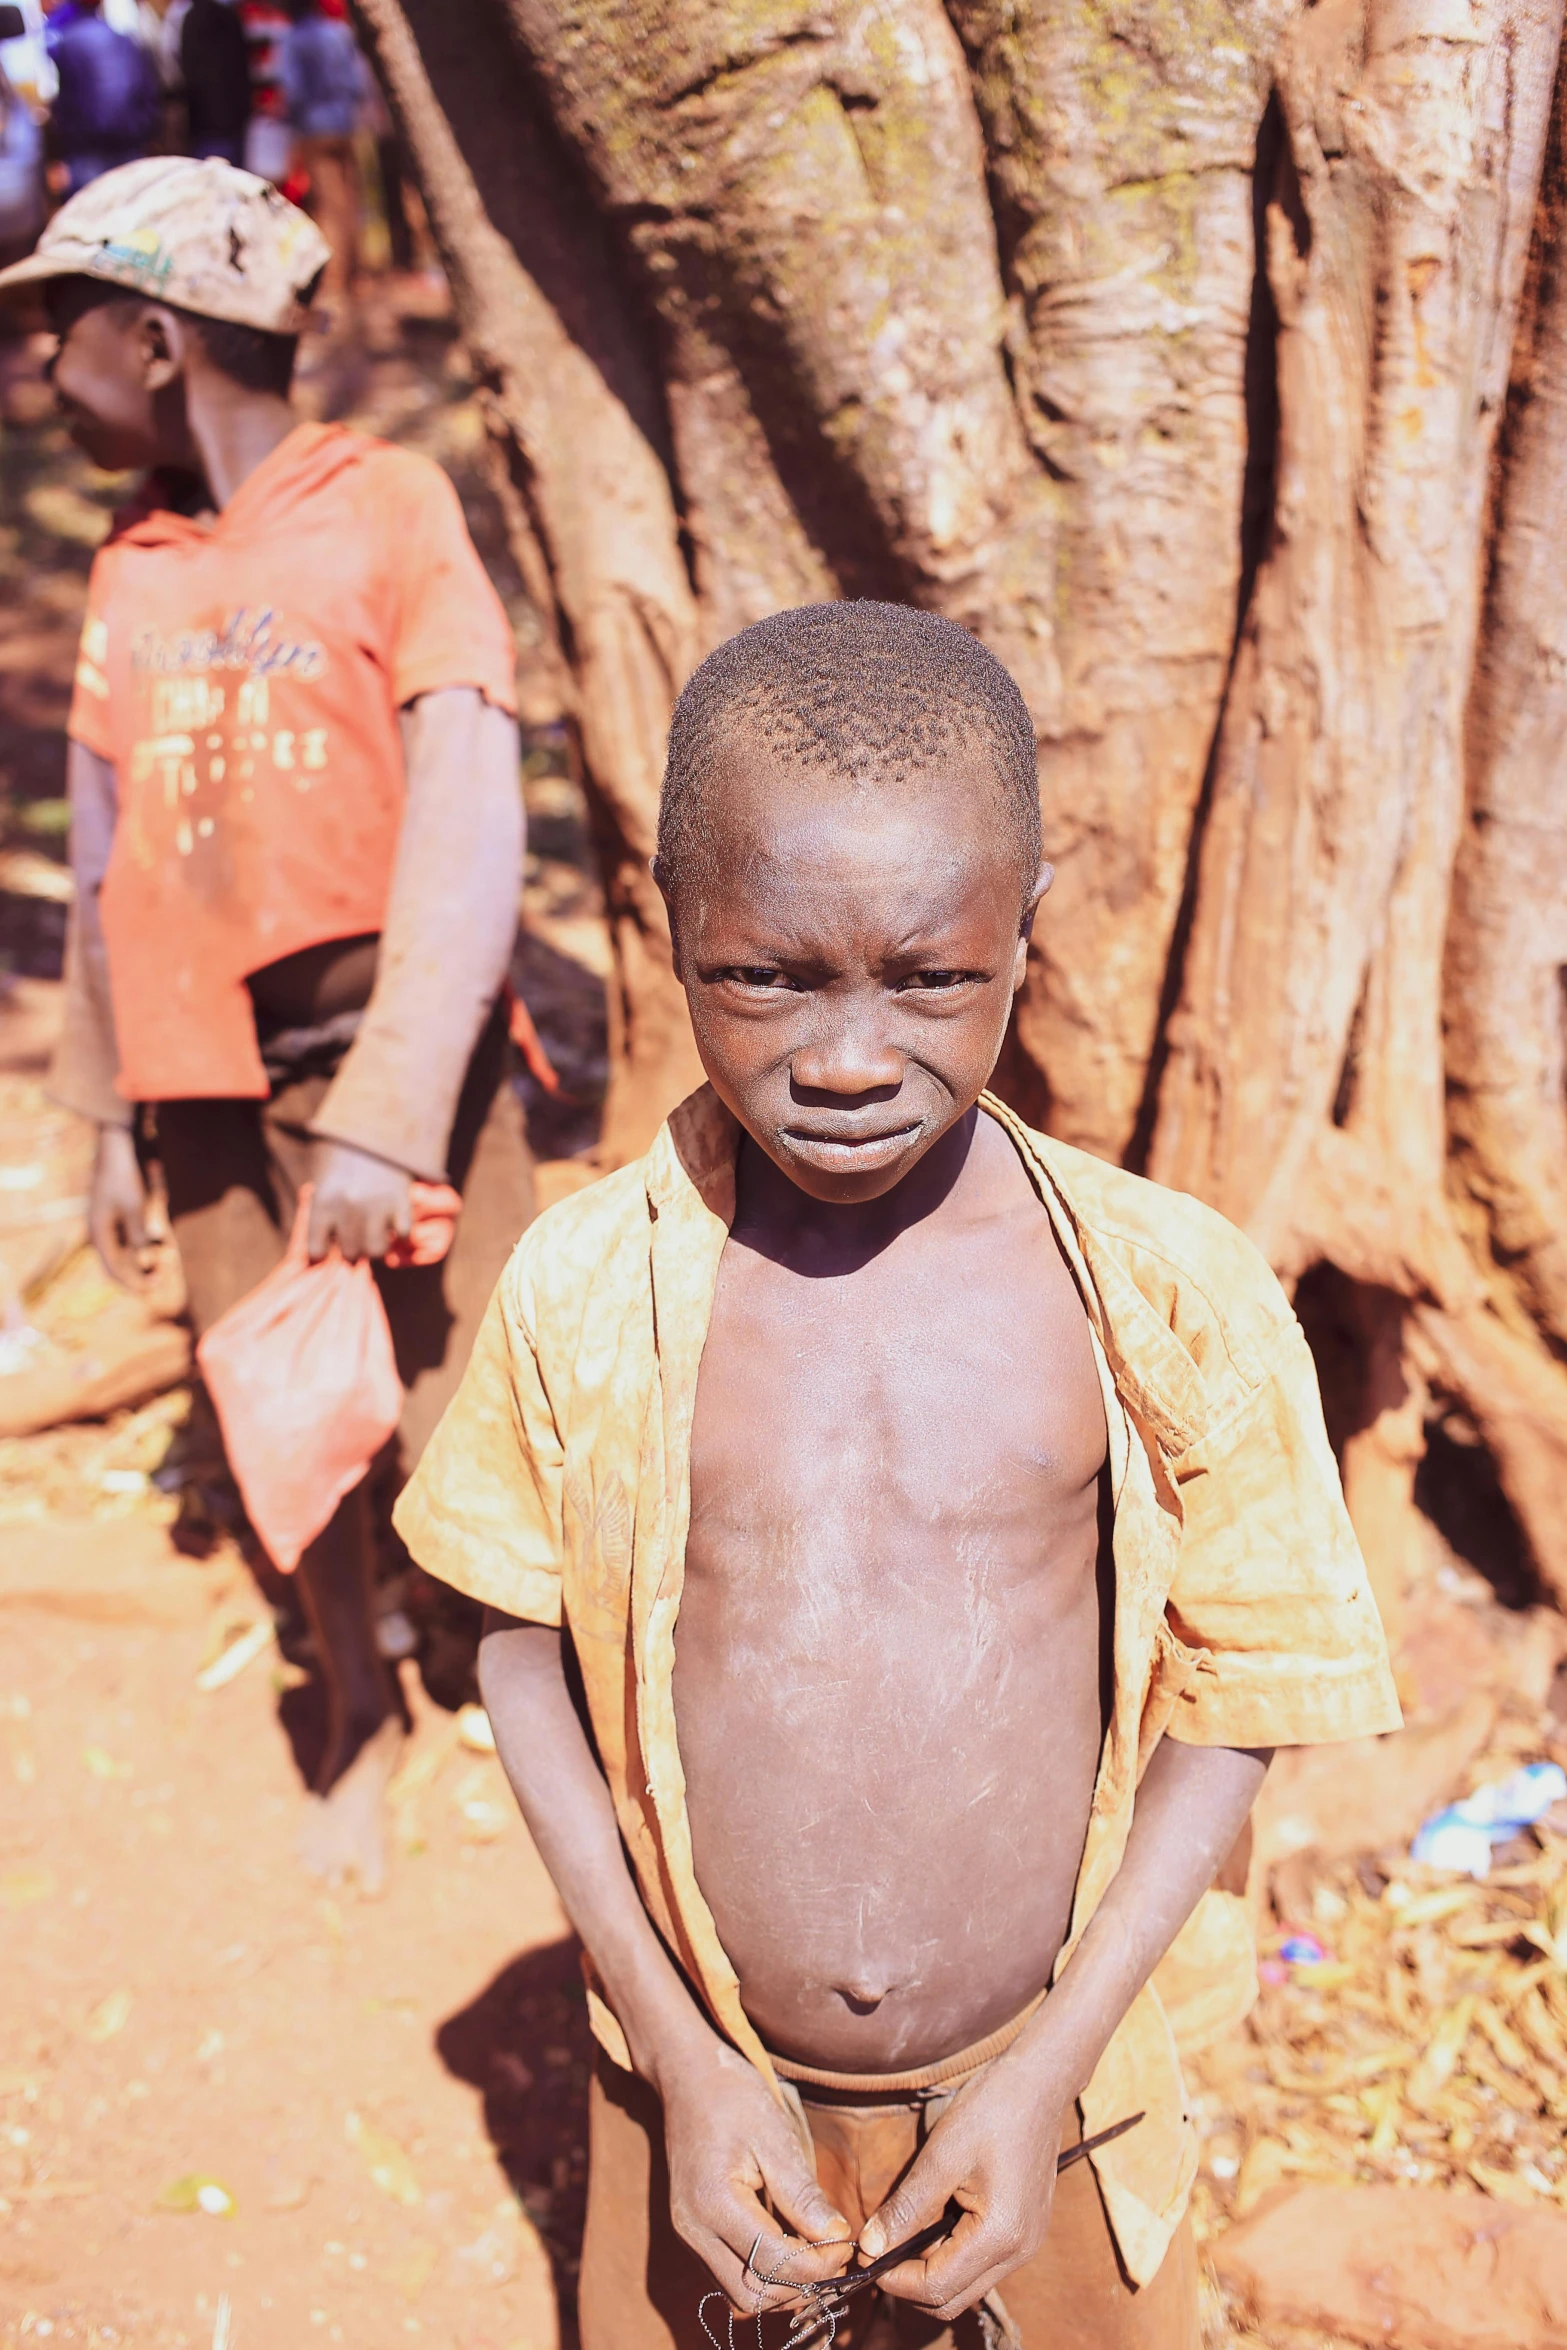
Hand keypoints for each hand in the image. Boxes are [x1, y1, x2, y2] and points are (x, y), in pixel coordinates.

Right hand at [88, 1123, 149, 1285]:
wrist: (119, 1144)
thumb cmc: (124, 1175)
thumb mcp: (135, 1206)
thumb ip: (139, 1235)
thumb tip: (145, 1261)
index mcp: (99, 1233)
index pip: (112, 1269)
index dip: (132, 1283)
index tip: (152, 1291)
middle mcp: (103, 1230)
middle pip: (119, 1263)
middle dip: (139, 1274)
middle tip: (161, 1280)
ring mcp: (112, 1221)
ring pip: (129, 1251)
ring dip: (146, 1258)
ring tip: (167, 1260)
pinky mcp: (123, 1212)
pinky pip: (135, 1236)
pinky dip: (148, 1241)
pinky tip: (163, 1241)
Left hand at [307, 1141, 410, 1261]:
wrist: (377, 1122)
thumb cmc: (342, 1152)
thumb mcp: (321, 1177)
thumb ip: (319, 1209)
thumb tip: (319, 1246)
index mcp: (322, 1201)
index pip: (316, 1251)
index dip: (321, 1251)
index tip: (327, 1246)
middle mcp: (348, 1207)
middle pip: (350, 1253)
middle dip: (352, 1248)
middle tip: (355, 1237)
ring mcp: (377, 1206)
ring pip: (377, 1251)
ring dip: (376, 1246)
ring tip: (375, 1235)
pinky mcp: (402, 1201)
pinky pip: (404, 1235)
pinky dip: (401, 1233)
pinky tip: (395, 1224)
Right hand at [657, 2032, 852, 2314]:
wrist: (689, 2077)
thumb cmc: (734, 2099)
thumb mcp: (775, 2136)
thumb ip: (802, 2194)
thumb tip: (837, 2238)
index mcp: (714, 2203)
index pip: (774, 2263)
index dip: (818, 2264)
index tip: (847, 2244)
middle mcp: (694, 2230)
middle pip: (753, 2296)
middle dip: (800, 2285)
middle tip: (834, 2255)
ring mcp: (689, 2235)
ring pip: (740, 2295)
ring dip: (782, 2287)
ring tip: (815, 2255)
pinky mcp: (694, 2234)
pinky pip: (730, 2276)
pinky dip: (764, 2276)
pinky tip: (790, 2248)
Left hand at [859, 2041, 1069, 2320]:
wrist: (1038, 2082)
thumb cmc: (990, 2110)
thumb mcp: (940, 2157)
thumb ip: (906, 2209)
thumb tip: (869, 2247)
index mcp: (1001, 2236)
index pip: (937, 2288)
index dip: (895, 2279)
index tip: (865, 2255)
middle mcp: (1019, 2252)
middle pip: (953, 2298)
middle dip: (910, 2282)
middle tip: (879, 2246)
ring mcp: (1025, 2244)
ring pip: (966, 2283)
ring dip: (930, 2267)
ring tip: (904, 2225)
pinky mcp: (1024, 2231)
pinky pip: (981, 2261)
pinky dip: (951, 2252)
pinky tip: (935, 2215)